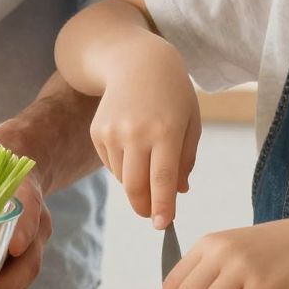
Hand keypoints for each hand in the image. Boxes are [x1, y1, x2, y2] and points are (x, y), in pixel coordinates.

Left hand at [0, 132, 53, 288]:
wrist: (13, 169)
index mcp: (24, 193)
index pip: (29, 209)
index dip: (24, 228)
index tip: (15, 247)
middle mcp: (35, 223)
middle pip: (29, 258)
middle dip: (6, 286)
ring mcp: (33, 246)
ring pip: (24, 279)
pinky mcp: (23, 262)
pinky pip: (16, 287)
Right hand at [88, 40, 198, 229]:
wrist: (137, 62)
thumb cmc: (172, 94)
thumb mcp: (190, 122)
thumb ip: (186, 159)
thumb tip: (178, 193)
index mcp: (165, 130)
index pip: (163, 179)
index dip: (163, 207)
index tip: (164, 226)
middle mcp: (136, 132)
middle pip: (136, 187)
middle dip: (145, 207)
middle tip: (154, 215)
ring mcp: (112, 132)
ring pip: (123, 179)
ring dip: (136, 184)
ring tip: (148, 162)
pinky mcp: (98, 132)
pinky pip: (111, 165)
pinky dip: (124, 167)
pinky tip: (133, 146)